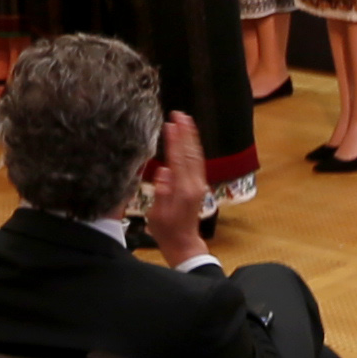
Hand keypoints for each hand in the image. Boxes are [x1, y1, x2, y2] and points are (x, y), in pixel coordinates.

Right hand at [140, 112, 209, 264]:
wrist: (184, 243)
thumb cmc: (167, 231)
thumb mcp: (157, 215)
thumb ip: (161, 193)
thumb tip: (163, 172)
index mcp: (182, 190)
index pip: (178, 159)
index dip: (175, 141)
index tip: (170, 124)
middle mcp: (194, 184)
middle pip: (190, 153)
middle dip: (185, 132)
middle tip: (180, 114)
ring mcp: (198, 184)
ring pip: (197, 155)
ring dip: (192, 137)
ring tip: (187, 120)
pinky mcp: (199, 185)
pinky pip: (198, 161)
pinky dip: (194, 147)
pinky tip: (190, 139)